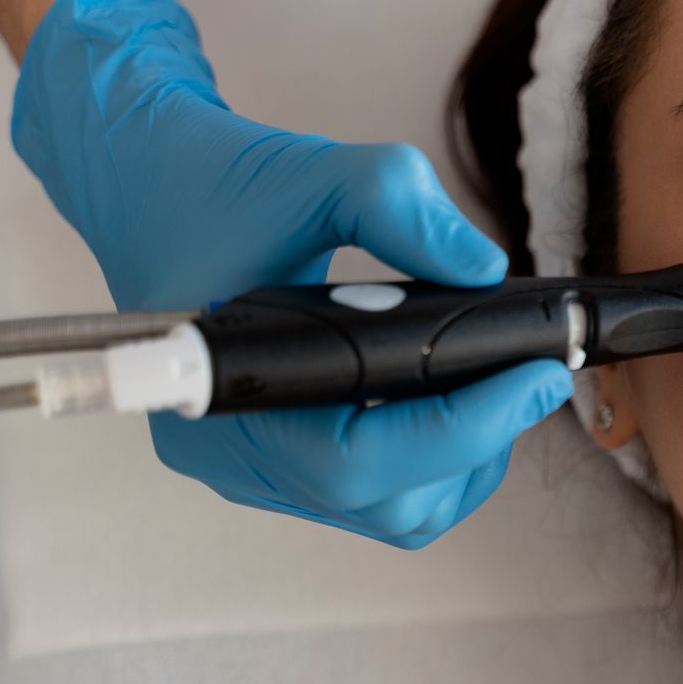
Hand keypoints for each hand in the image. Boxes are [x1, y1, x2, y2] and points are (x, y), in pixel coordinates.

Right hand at [11, 0, 572, 547]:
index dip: (464, 428)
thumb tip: (483, 270)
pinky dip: (429, 455)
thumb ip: (403, 208)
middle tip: (526, 372)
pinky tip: (449, 388)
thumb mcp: (318, 172)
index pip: (359, 460)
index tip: (534, 374)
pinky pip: (370, 493)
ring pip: (388, 511)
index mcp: (224, 394)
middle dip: (476, 442)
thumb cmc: (214, 185)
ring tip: (493, 380)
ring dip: (459, 458)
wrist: (148, 185)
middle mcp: (232, 451)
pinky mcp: (275, 460)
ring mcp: (252, 466)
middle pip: (388, 503)